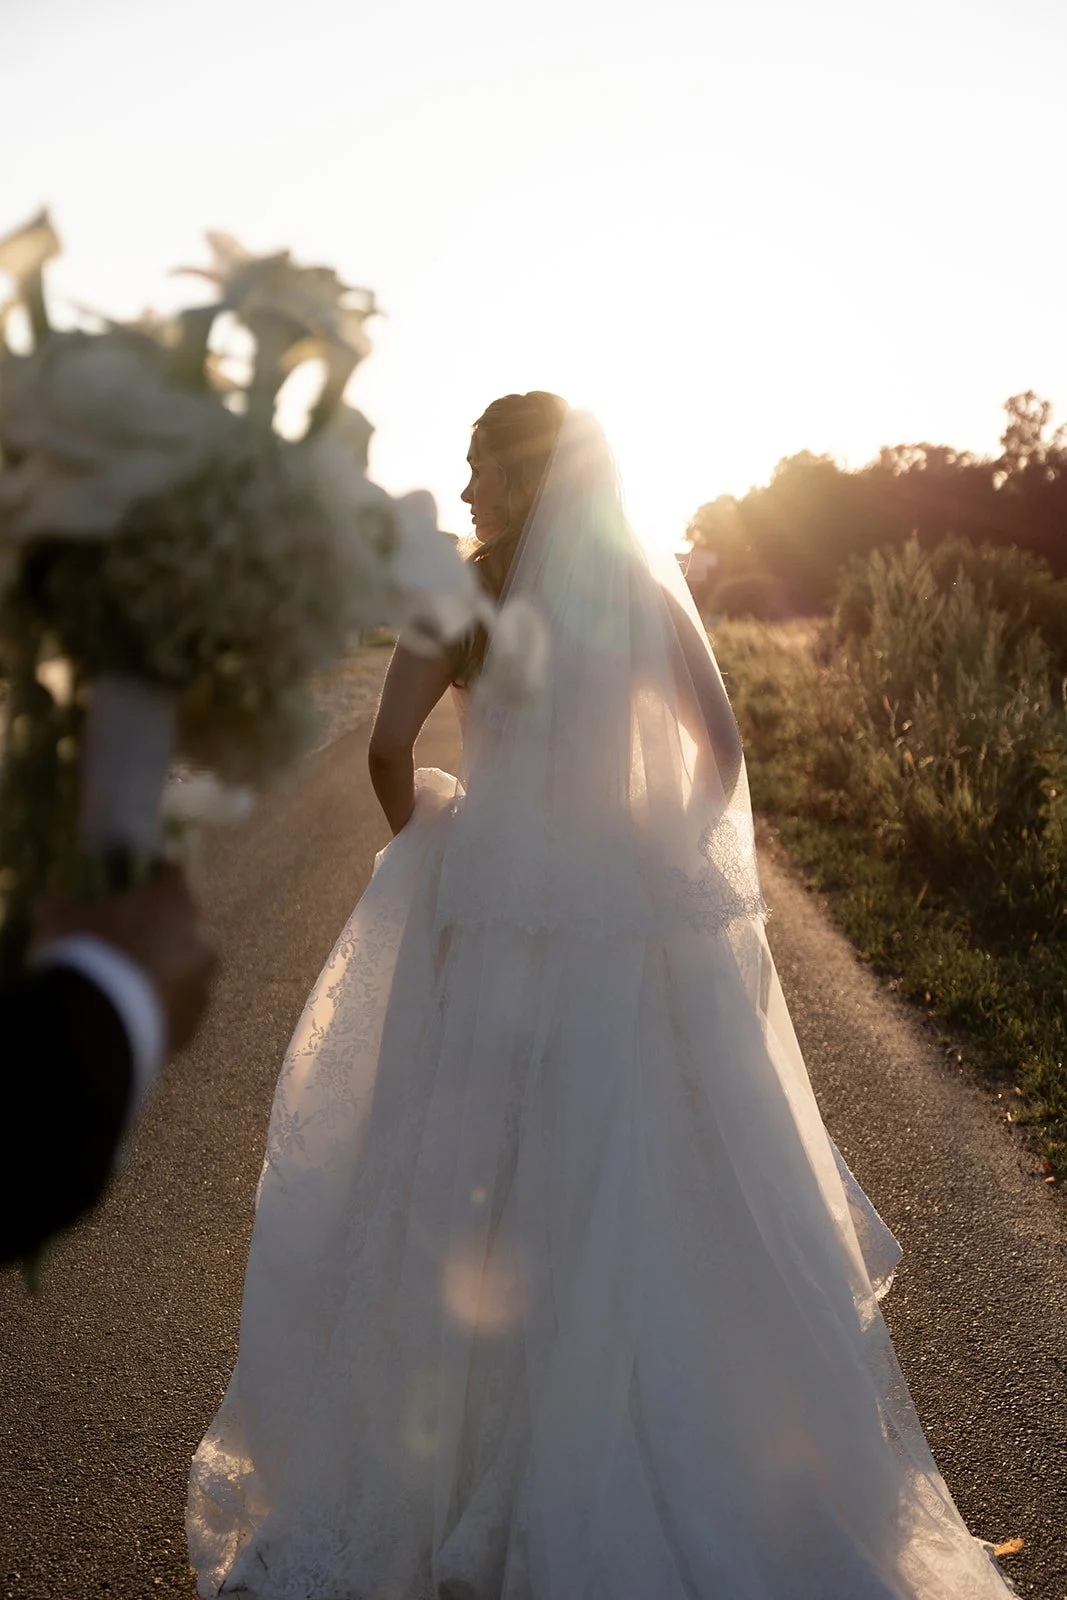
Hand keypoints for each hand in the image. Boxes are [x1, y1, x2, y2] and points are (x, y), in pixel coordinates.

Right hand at [31, 864, 216, 1054]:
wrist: (95, 1029)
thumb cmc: (83, 956)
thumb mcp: (58, 921)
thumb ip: (59, 906)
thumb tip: (49, 901)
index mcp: (171, 903)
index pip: (172, 876)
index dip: (152, 881)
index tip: (133, 888)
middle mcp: (198, 941)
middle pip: (184, 928)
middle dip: (161, 933)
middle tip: (129, 942)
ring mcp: (201, 988)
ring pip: (188, 973)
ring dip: (166, 975)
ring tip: (129, 987)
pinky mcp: (193, 1027)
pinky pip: (180, 1012)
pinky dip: (163, 1012)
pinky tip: (135, 1018)